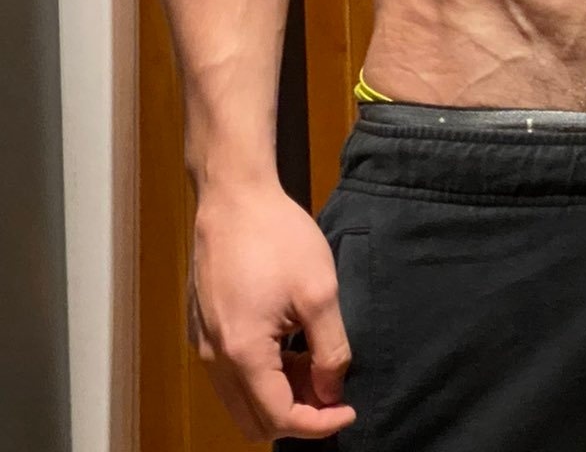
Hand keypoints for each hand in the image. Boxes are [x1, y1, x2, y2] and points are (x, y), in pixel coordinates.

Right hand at [188, 183, 356, 442]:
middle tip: (330, 386)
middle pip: (254, 420)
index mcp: (242, 353)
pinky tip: (288, 343)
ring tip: (313, 359)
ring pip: (241, 400)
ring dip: (279, 395)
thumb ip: (330, 349)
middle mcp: (214, 358)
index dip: (319, 423)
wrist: (234, 195)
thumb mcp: (320, 291)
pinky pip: (230, 375)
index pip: (279, 418)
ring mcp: (204, 344)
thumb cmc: (277, 236)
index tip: (349, 409)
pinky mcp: (202, 329)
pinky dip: (261, 376)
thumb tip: (332, 391)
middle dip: (297, 414)